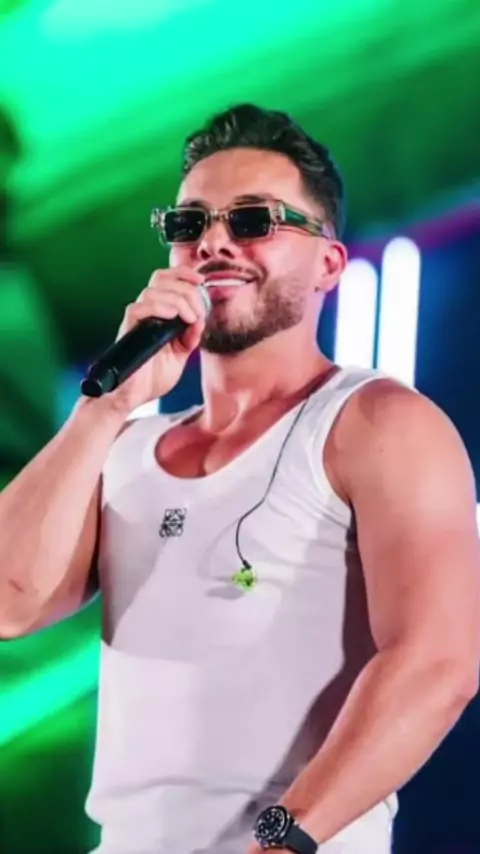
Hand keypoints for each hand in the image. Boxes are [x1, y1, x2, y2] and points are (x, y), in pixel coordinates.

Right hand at [98, 266, 207, 414]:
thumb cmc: (151, 378)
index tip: (201, 280)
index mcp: (157, 314)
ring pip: (152, 292)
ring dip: (178, 301)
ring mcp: (136, 321)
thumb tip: (200, 320)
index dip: (182, 274)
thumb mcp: (181, 355)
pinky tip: (172, 317)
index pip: (165, 280)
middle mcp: (145, 313)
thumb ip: (190, 337)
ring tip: (189, 320)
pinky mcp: (128, 331)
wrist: (133, 397)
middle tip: (197, 311)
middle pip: (160, 280)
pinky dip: (159, 308)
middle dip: (186, 289)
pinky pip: (138, 309)